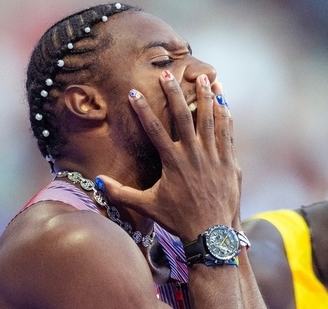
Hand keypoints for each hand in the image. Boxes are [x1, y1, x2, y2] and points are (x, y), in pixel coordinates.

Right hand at [97, 70, 240, 242]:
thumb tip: (98, 181)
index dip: (142, 109)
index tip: (133, 92)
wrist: (212, 233)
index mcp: (173, 162)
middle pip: (184, 116)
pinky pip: (227, 132)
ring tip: (205, 77)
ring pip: (210, 119)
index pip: (154, 129)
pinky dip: (224, 115)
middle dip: (175, 92)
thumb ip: (121, 192)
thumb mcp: (147, 206)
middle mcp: (194, 154)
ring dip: (207, 97)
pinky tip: (223, 101)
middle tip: (170, 73)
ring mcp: (214, 156)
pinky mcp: (229, 161)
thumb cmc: (178, 219)